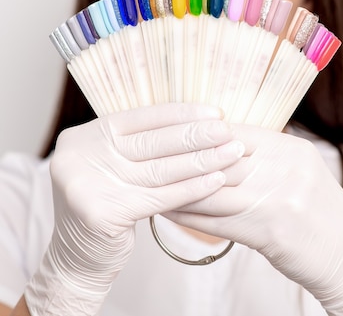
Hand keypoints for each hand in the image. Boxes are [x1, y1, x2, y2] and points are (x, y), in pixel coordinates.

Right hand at [24, 103, 243, 315]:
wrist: (80, 259)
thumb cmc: (110, 206)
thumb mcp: (117, 166)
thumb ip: (142, 145)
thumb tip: (199, 121)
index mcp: (86, 136)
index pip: (142, 117)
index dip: (181, 114)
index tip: (215, 113)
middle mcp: (79, 155)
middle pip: (152, 142)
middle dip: (196, 136)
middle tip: (229, 131)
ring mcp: (86, 184)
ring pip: (159, 169)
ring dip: (202, 160)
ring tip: (232, 152)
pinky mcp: (101, 214)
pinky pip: (160, 198)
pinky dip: (193, 188)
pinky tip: (217, 181)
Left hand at [164, 125, 342, 315]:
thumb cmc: (322, 218)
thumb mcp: (303, 175)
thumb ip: (269, 159)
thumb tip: (223, 147)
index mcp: (295, 151)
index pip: (237, 133)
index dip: (202, 133)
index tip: (172, 134)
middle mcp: (287, 169)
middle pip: (222, 157)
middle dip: (184, 158)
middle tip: (149, 156)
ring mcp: (280, 198)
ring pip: (215, 188)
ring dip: (179, 186)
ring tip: (149, 184)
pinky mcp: (270, 230)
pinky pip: (217, 219)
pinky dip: (189, 215)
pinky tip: (168, 211)